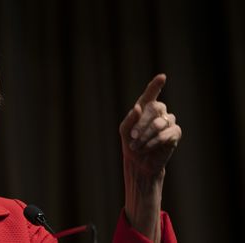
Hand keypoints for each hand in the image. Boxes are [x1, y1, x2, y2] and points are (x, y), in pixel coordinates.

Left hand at [119, 74, 181, 241]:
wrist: (139, 162)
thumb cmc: (131, 143)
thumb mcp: (124, 131)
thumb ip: (129, 118)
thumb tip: (138, 108)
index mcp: (145, 108)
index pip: (151, 94)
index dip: (156, 85)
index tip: (162, 77)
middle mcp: (159, 112)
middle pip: (155, 107)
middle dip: (142, 123)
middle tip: (133, 136)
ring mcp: (168, 122)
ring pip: (160, 123)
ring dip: (146, 136)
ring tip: (138, 146)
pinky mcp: (175, 133)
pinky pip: (166, 134)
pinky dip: (155, 142)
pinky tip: (148, 148)